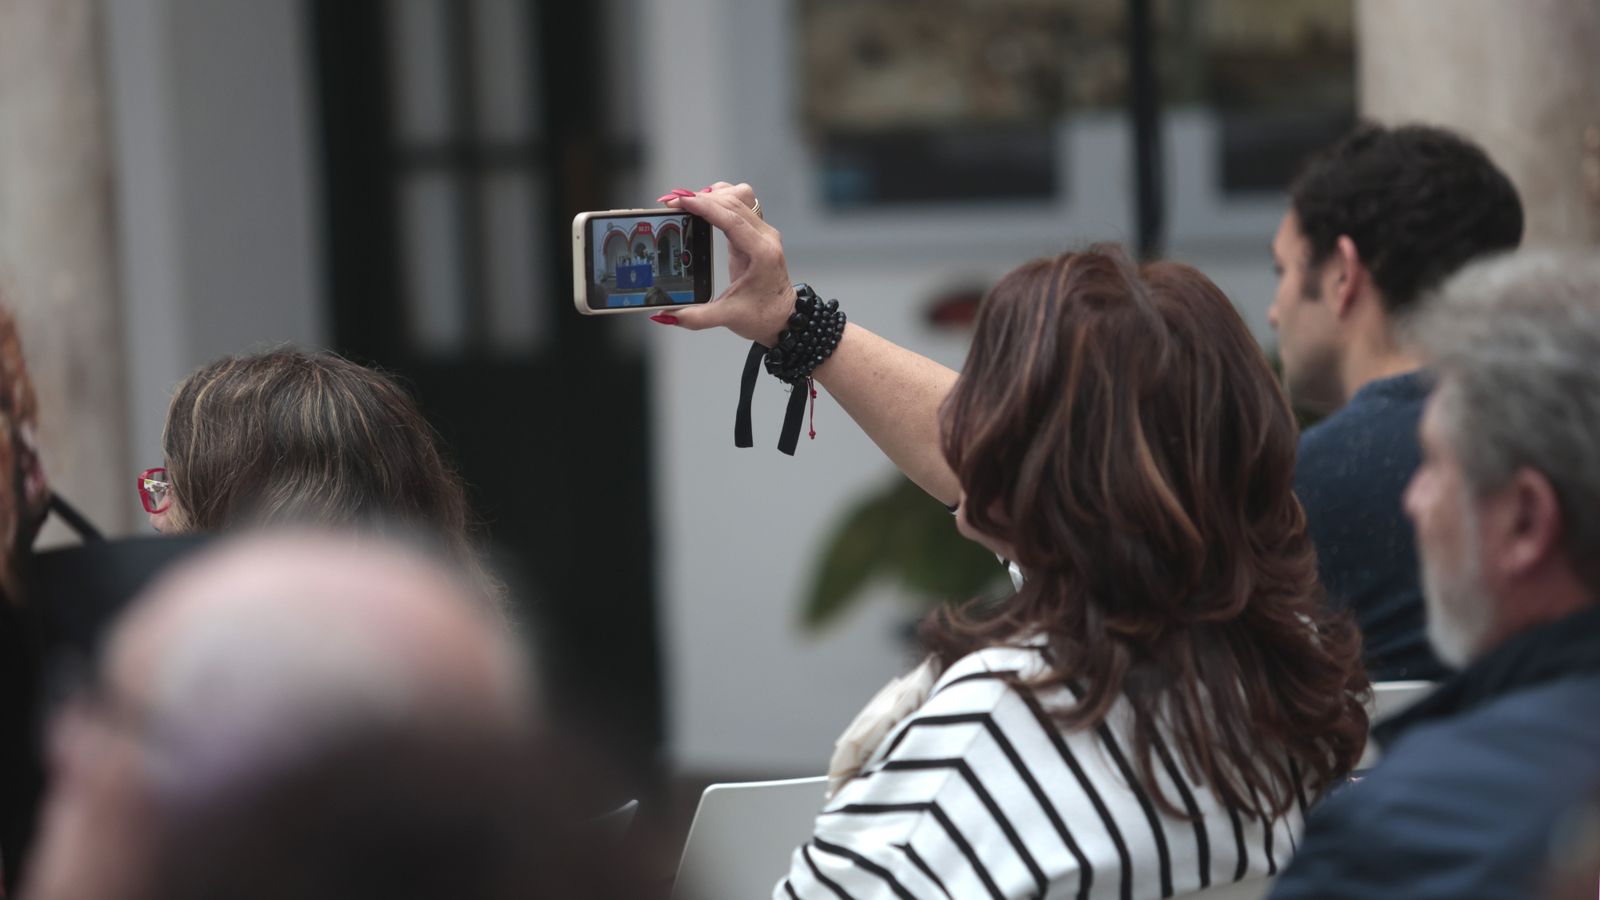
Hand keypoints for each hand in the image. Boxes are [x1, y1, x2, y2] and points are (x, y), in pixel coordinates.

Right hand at [653, 183, 793, 345]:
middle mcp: (765, 237)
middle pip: (734, 201)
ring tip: (687, 202)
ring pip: (739, 197)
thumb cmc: (764, 315)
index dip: (706, 206)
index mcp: (762, 253)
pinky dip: (720, 201)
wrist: (784, 318)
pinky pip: (739, 205)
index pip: (732, 219)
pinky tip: (703, 206)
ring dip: (712, 195)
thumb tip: (667, 314)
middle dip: (701, 197)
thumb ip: (695, 317)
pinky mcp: (755, 233)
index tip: (682, 200)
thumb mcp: (728, 318)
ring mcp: (762, 232)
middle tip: (673, 202)